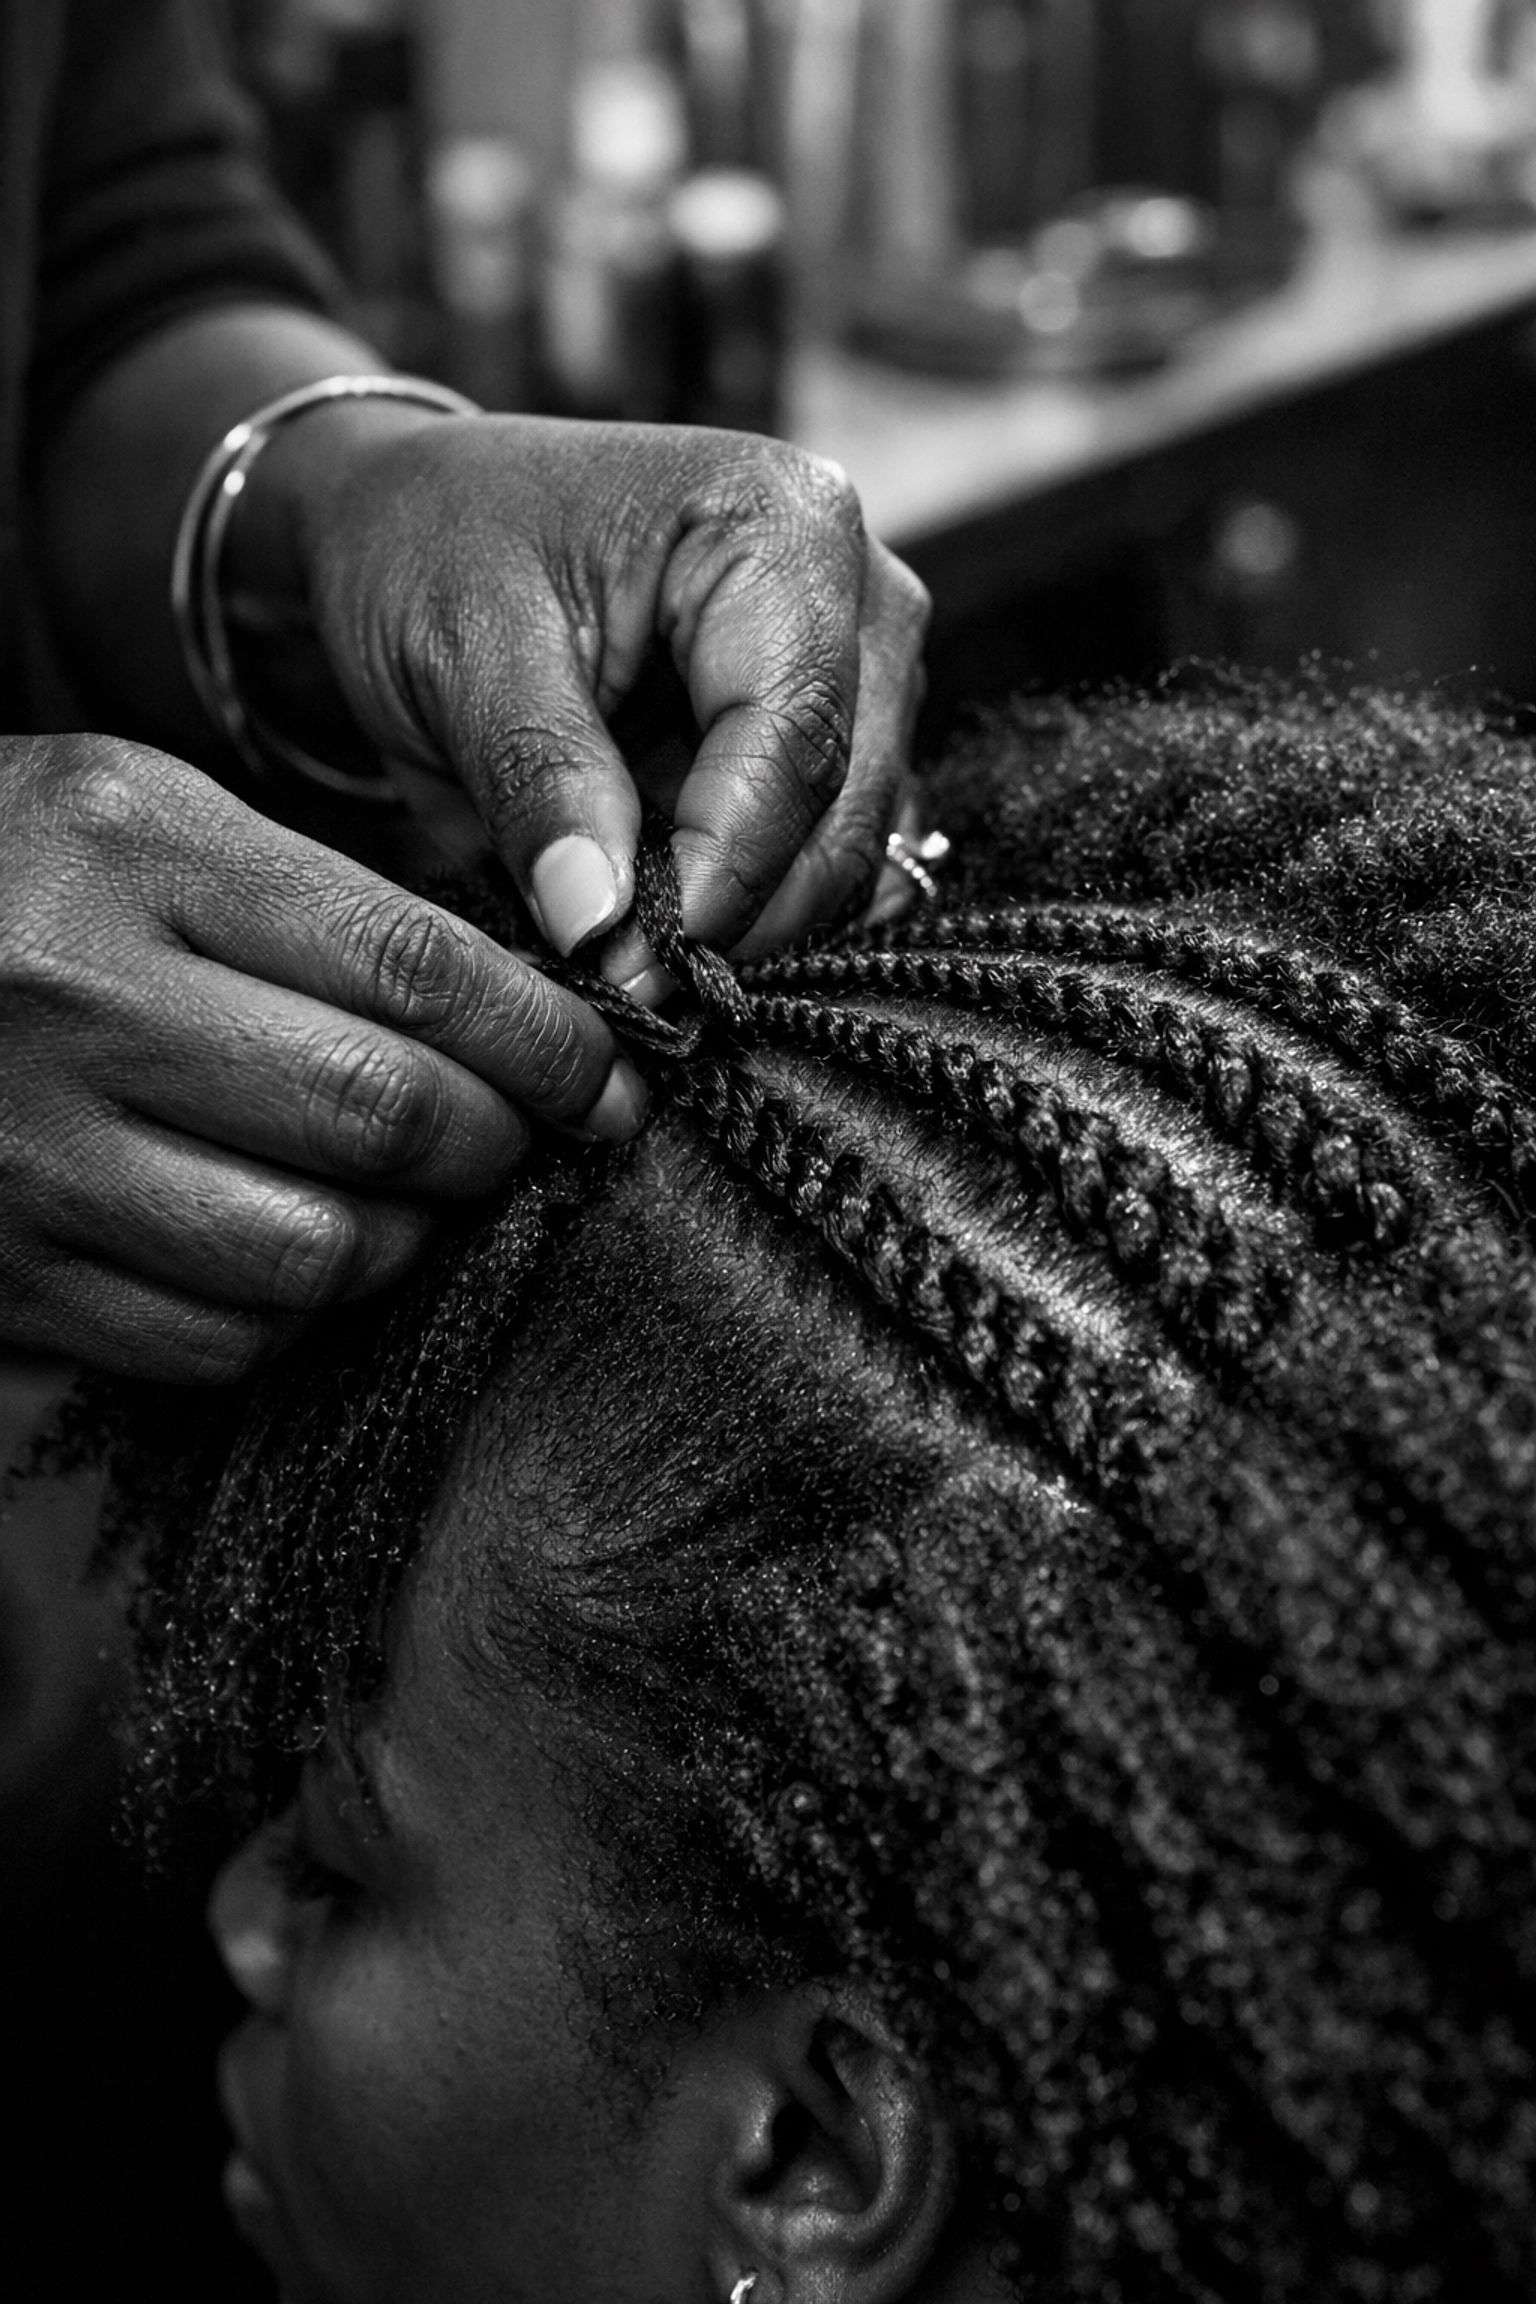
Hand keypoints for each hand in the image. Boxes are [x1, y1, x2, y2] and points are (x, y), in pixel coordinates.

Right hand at [0, 735, 641, 1379]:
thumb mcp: (139, 815)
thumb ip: (320, 906)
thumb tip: (523, 1020)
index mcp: (130, 845)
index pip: (417, 968)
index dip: (550, 1041)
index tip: (611, 1077)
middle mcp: (77, 998)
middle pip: (385, 1114)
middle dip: (501, 1143)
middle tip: (529, 1137)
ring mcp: (31, 1152)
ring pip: (317, 1252)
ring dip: (409, 1239)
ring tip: (413, 1194)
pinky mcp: (5, 1275)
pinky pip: (219, 1339)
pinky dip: (296, 1311)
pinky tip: (293, 1243)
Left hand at [282, 414, 929, 989]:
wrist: (418, 523)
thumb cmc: (433, 552)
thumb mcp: (460, 652)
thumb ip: (540, 782)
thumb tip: (598, 925)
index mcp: (778, 526)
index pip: (793, 737)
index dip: (722, 873)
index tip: (631, 968)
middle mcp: (859, 590)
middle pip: (846, 803)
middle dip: (743, 917)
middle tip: (628, 991)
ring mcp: (863, 669)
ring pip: (854, 847)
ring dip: (753, 925)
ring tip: (635, 963)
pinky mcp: (843, 738)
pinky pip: (835, 856)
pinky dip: (758, 912)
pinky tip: (668, 935)